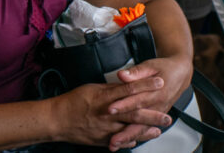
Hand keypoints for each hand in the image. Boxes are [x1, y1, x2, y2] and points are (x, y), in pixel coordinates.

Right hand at [55, 78, 172, 149]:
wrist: (57, 120)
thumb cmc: (72, 103)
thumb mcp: (92, 89)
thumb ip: (110, 90)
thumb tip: (125, 86)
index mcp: (104, 98)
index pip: (128, 89)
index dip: (145, 85)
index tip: (159, 82)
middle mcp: (106, 114)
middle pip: (134, 113)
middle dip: (153, 115)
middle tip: (167, 116)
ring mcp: (105, 128)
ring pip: (130, 130)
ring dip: (146, 130)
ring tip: (158, 130)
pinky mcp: (102, 140)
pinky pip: (121, 141)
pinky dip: (131, 140)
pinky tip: (139, 139)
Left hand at [104, 57, 193, 148]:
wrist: (181, 74)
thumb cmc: (164, 69)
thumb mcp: (150, 66)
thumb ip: (136, 72)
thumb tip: (123, 75)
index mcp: (157, 91)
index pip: (138, 100)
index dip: (124, 105)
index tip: (110, 109)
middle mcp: (158, 105)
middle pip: (140, 120)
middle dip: (125, 131)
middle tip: (112, 138)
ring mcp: (158, 112)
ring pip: (142, 128)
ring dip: (128, 137)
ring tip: (114, 144)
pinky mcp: (156, 116)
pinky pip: (145, 128)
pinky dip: (134, 136)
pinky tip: (123, 142)